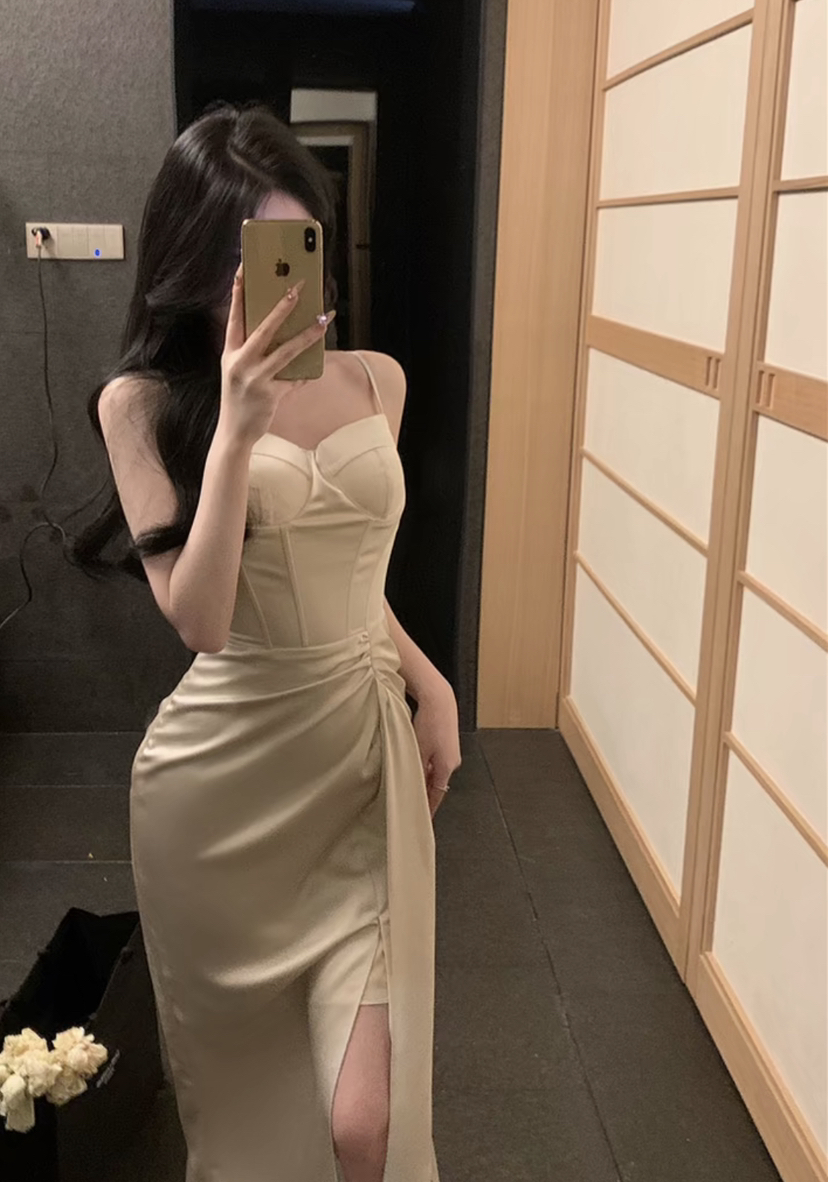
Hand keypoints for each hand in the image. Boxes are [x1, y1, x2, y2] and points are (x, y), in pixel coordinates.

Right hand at [219, 265, 335, 445]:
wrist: (235, 432)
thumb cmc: (239, 397)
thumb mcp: (239, 370)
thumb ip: (255, 351)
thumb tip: (284, 329)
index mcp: (230, 352)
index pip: (234, 315)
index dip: (238, 292)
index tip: (244, 269)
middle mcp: (240, 362)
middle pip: (263, 328)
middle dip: (282, 306)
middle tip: (297, 288)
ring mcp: (255, 379)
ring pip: (286, 351)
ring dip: (307, 334)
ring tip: (323, 319)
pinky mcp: (270, 395)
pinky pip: (295, 378)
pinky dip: (307, 372)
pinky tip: (319, 362)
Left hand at [412, 679, 461, 817]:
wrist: (439, 699)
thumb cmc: (430, 722)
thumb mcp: (418, 749)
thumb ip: (416, 770)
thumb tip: (412, 786)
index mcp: (446, 767)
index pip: (437, 795)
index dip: (429, 808)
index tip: (423, 820)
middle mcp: (452, 762)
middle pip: (436, 784)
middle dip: (424, 794)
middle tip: (410, 803)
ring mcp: (451, 752)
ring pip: (435, 772)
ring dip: (423, 778)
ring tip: (408, 785)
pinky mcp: (447, 743)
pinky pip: (436, 761)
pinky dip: (426, 766)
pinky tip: (415, 764)